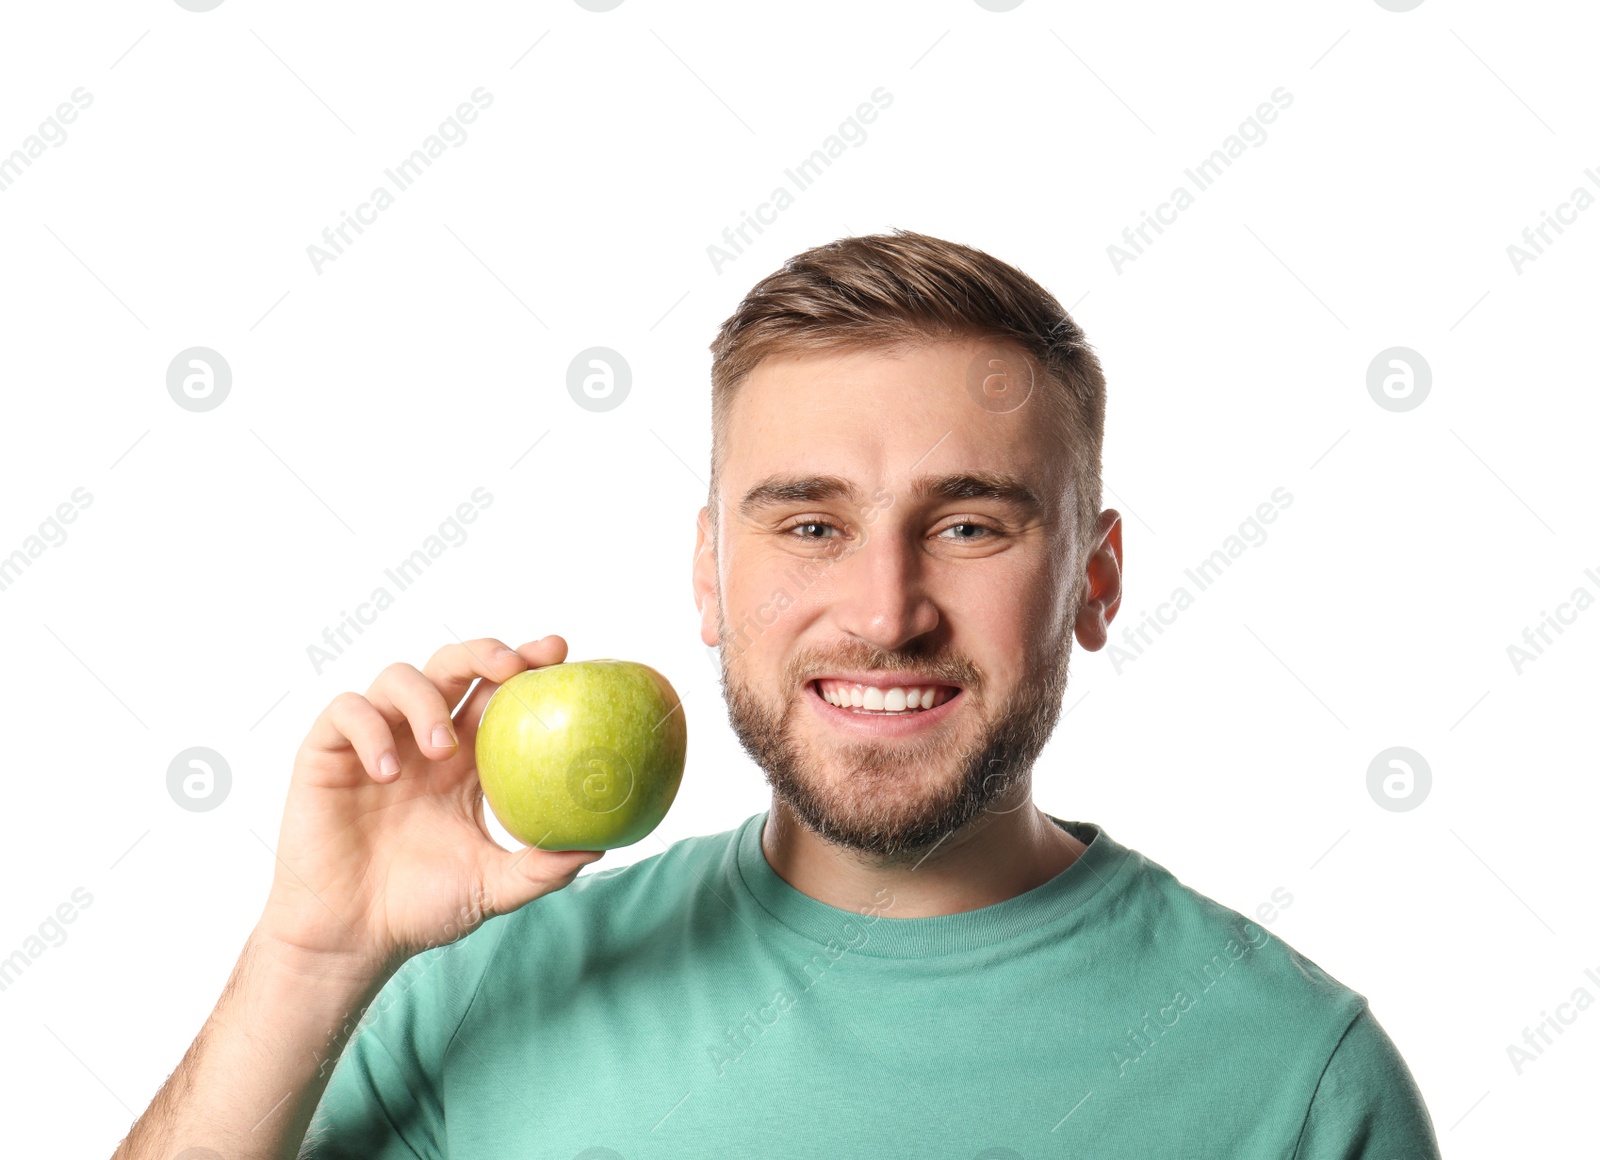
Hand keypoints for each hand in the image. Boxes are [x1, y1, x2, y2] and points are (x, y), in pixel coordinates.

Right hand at [255, 635, 600, 971]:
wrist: (352, 937)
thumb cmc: (420, 909)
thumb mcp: (493, 887)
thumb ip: (542, 868)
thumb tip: (599, 847)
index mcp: (467, 759)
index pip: (498, 692)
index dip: (526, 663)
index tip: (559, 652)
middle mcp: (423, 739)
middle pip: (453, 665)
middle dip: (483, 652)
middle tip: (510, 667)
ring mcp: (376, 741)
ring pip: (399, 676)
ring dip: (426, 700)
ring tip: (441, 747)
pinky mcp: (328, 753)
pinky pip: (347, 711)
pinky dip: (371, 729)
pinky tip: (388, 770)